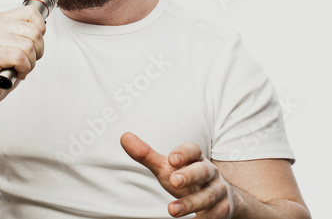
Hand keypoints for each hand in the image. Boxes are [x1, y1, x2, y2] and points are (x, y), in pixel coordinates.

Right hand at [0, 5, 45, 111]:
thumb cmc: (4, 67)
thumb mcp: (18, 43)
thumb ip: (28, 31)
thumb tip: (42, 26)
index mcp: (2, 19)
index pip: (31, 12)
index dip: (40, 30)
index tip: (32, 43)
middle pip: (35, 32)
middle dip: (37, 51)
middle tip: (25, 60)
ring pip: (28, 46)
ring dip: (30, 63)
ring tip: (19, 67)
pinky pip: (19, 58)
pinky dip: (23, 69)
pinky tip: (16, 73)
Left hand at [120, 132, 234, 217]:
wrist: (220, 198)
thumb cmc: (187, 179)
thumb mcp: (167, 168)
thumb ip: (146, 155)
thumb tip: (124, 137)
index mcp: (195, 158)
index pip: (193, 149)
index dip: (184, 152)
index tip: (171, 159)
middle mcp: (209, 172)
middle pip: (203, 170)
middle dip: (190, 175)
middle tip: (173, 181)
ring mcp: (218, 191)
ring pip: (208, 196)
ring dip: (191, 203)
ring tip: (171, 210)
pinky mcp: (223, 210)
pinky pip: (216, 215)